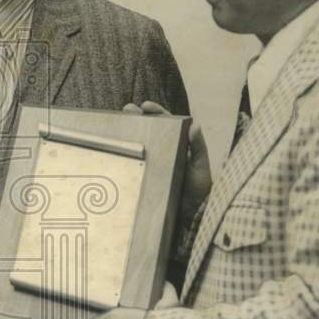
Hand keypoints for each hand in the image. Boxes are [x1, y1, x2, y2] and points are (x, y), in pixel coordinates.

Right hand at [124, 101, 211, 223]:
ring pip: (141, 142)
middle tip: (127, 109)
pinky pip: (136, 160)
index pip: (167, 122)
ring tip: (120, 122)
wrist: (192, 213)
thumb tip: (195, 124)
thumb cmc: (200, 188)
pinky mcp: (147, 174)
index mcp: (179, 143)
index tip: (145, 105)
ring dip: (130, 131)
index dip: (156, 112)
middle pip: (150, 128)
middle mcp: (165, 149)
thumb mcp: (200, 165)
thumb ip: (197, 146)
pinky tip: (118, 147)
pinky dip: (127, 152)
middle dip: (137, 117)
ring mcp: (155, 162)